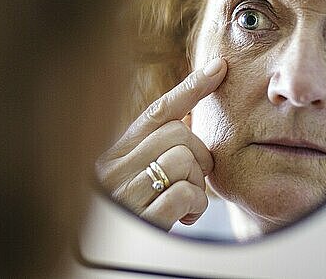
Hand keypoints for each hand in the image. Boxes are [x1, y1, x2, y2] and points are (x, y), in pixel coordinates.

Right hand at [96, 57, 226, 230]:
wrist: (106, 257)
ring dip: (197, 184)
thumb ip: (154, 150)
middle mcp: (112, 167)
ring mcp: (123, 193)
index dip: (192, 88)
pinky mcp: (139, 219)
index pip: (158, 111)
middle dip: (200, 156)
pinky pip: (184, 193)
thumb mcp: (137, 176)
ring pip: (183, 159)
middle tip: (195, 178)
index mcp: (114, 153)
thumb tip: (191, 121)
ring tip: (187, 202)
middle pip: (178, 133)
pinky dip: (196, 206)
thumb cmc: (133, 211)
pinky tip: (186, 217)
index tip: (219, 68)